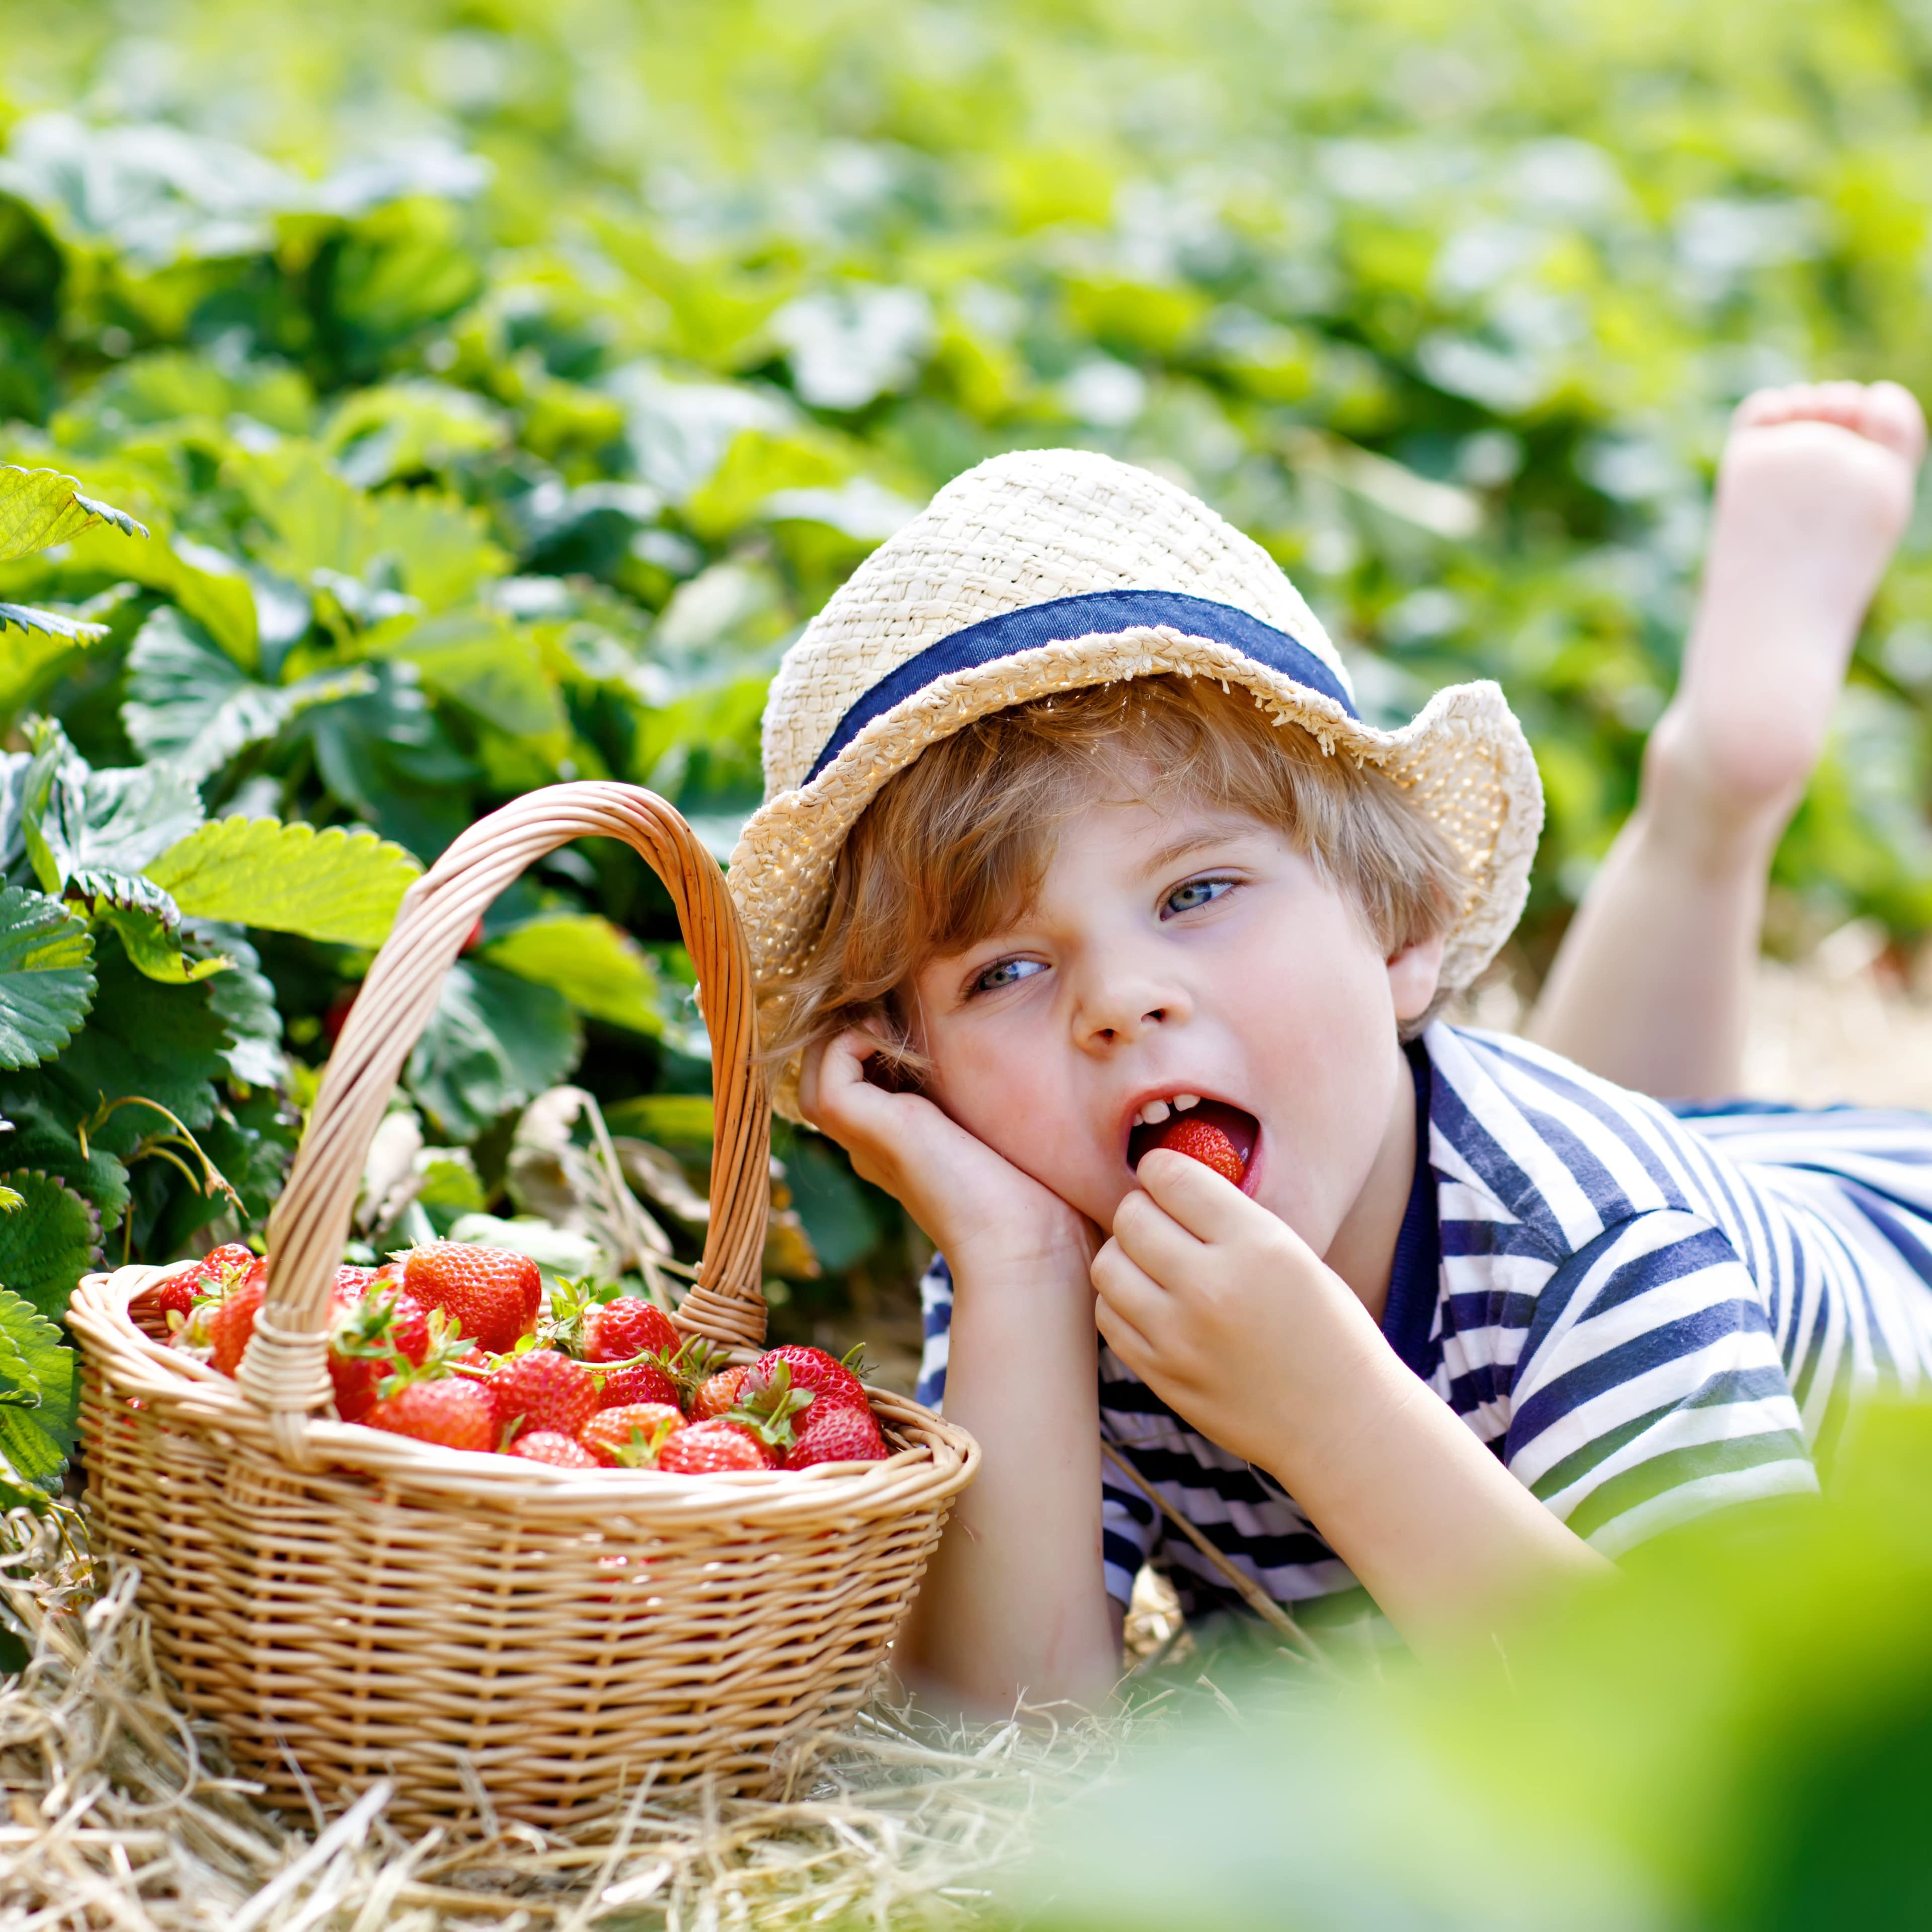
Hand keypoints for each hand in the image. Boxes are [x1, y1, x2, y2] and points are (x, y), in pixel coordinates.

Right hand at [799, 1027, 1095, 1274]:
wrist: (1025, 1242)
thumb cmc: (1034, 1191)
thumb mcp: (1002, 1125)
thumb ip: (985, 1096)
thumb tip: (996, 1045)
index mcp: (901, 1142)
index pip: (863, 1074)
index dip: (881, 1035)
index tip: (922, 1017)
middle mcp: (872, 1141)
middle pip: (830, 1069)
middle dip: (856, 1025)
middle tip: (899, 1009)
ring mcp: (862, 1137)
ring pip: (816, 1069)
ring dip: (848, 1030)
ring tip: (891, 1021)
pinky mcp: (862, 1127)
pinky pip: (829, 1072)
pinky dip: (852, 1040)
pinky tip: (893, 1038)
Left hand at [1091, 1149, 1389, 1479]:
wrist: (1343, 1425)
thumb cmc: (1328, 1331)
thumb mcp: (1295, 1255)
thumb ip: (1232, 1220)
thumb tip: (1167, 1186)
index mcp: (1257, 1245)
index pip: (1171, 1177)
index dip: (1160, 1168)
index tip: (1164, 1176)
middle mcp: (1212, 1286)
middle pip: (1130, 1217)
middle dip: (1141, 1210)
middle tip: (1161, 1221)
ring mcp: (1180, 1336)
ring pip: (1108, 1265)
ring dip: (1125, 1255)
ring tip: (1152, 1263)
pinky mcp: (1161, 1375)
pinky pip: (1109, 1317)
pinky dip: (1122, 1302)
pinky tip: (1151, 1304)